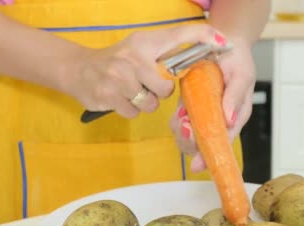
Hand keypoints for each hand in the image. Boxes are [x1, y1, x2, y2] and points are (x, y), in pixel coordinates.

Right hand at [59, 24, 223, 118]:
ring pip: (150, 103)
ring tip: (133, 92)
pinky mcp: (109, 95)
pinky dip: (131, 110)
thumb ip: (168, 50)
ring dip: (145, 103)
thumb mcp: (141, 47)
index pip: (180, 35)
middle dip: (160, 92)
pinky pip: (134, 112)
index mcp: (145, 42)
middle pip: (166, 86)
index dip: (203, 38)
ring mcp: (119, 76)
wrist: (79, 70)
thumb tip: (205, 49)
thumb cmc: (117, 61)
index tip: (224, 43)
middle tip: (147, 85)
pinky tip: (122, 99)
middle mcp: (133, 56)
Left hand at [170, 36, 255, 171]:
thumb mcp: (241, 74)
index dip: (212, 155)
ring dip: (182, 133)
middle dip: (192, 143)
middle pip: (206, 145)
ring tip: (181, 117)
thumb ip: (235, 96)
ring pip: (191, 138)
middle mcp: (221, 120)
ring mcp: (205, 116)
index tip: (198, 165)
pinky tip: (179, 112)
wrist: (222, 43)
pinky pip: (182, 124)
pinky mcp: (192, 109)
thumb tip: (229, 120)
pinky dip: (177, 121)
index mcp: (237, 116)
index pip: (225, 141)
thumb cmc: (237, 60)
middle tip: (184, 127)